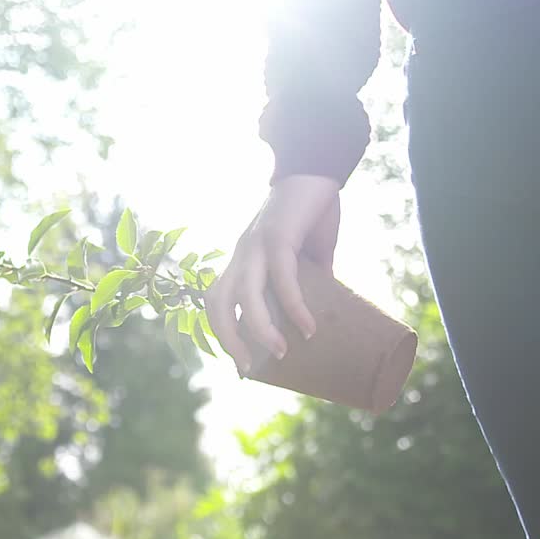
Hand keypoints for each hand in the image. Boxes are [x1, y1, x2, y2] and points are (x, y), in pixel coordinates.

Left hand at [204, 174, 340, 374]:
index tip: (239, 361)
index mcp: (244, 259)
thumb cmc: (311, 212)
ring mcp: (256, 245)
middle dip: (227, 338)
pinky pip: (282, 278)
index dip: (222, 331)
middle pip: (217, 302)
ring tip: (280, 352)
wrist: (317, 170)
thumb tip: (322, 312)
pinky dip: (293, 305)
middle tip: (246, 368)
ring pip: (244, 295)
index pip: (218, 300)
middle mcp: (242, 254)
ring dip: (259, 329)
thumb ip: (310, 281)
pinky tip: (308, 327)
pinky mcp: (278, 237)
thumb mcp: (309, 256)